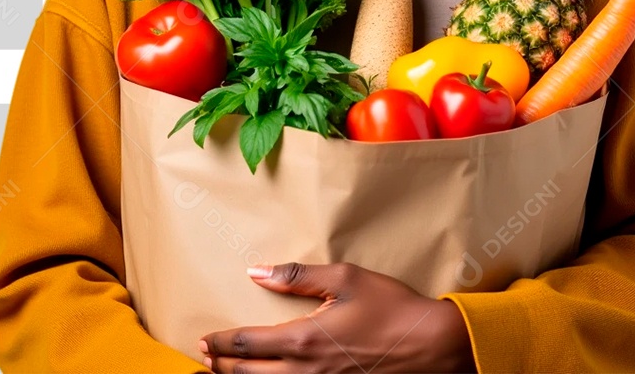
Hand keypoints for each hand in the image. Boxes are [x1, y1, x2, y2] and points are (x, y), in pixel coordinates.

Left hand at [198, 261, 475, 372]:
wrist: (429, 345)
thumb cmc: (390, 306)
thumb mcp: (345, 278)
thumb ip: (298, 277)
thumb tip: (257, 271)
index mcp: (305, 339)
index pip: (248, 344)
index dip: (222, 343)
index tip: (205, 339)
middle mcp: (307, 371)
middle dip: (222, 366)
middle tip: (206, 357)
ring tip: (225, 372)